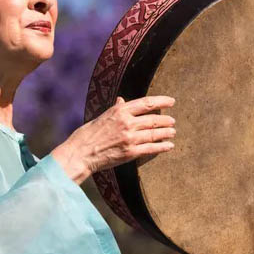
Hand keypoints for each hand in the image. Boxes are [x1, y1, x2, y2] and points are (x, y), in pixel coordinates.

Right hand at [51, 96, 175, 183]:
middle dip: (166, 120)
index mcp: (119, 111)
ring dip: (166, 133)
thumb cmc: (88, 134)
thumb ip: (116, 108)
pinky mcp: (130, 153)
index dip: (161, 101)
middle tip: (173, 121)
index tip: (171, 101)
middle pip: (153, 120)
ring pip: (154, 134)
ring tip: (173, 132)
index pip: (146, 103)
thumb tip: (122, 100)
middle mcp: (126, 123)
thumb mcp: (102, 116)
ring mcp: (129, 138)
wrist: (81, 153)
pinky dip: (162, 147)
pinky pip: (151, 148)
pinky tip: (169, 146)